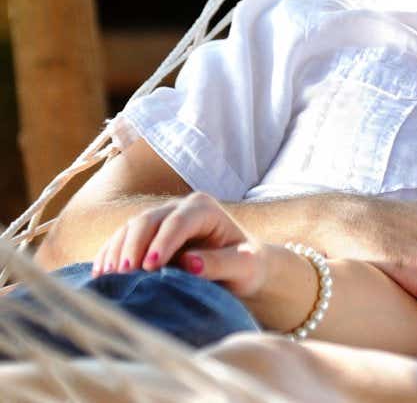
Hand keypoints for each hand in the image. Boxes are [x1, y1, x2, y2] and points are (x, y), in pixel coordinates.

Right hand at [92, 192, 269, 296]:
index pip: (178, 222)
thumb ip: (221, 263)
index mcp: (204, 209)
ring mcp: (158, 219)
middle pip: (147, 221)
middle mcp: (178, 208)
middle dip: (134, 246)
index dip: (162, 242)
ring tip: (109, 279)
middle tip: (125, 274)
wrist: (239, 268)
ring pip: (129, 229)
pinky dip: (108, 256)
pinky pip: (119, 241)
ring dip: (116, 253)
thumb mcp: (244, 266)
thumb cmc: (245, 266)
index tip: (151, 267)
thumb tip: (190, 262)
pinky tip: (100, 276)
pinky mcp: (144, 235)